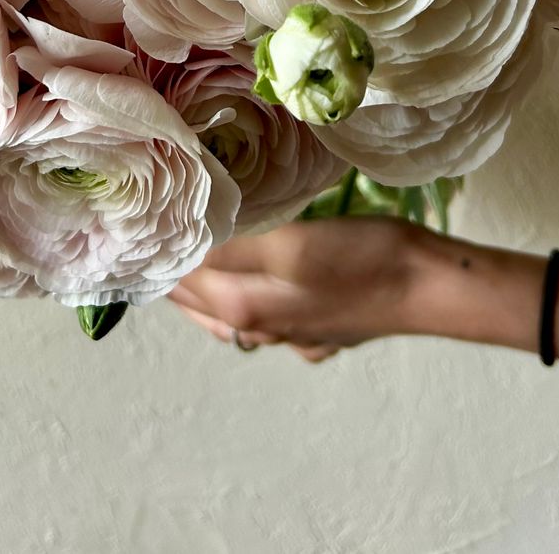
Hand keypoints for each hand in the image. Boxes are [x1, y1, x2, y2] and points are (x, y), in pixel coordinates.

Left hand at [168, 216, 450, 361]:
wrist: (429, 286)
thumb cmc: (362, 258)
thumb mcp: (290, 243)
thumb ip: (231, 248)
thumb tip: (179, 247)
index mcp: (243, 305)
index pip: (178, 280)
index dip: (154, 253)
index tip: (129, 225)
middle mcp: (260, 327)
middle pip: (197, 300)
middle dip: (170, 271)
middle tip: (146, 235)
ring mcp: (292, 333)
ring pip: (227, 314)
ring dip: (201, 290)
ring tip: (181, 263)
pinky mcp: (318, 327)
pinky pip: (263, 318)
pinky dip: (240, 301)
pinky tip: (249, 287)